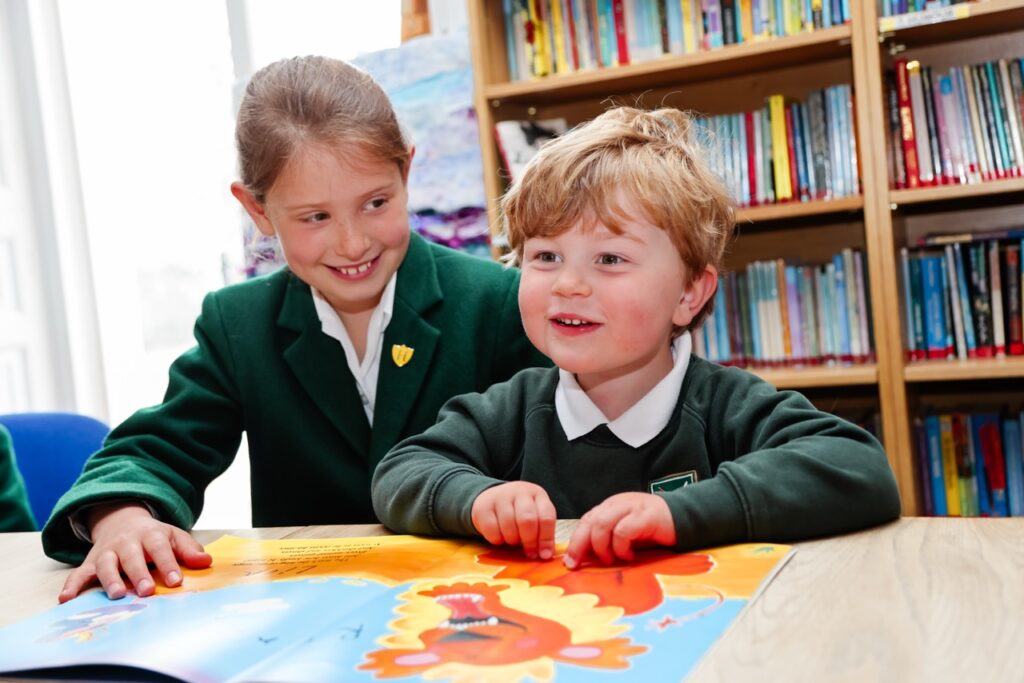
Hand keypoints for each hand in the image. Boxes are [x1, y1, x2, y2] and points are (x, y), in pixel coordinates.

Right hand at [58, 502, 211, 602]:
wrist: (122, 521)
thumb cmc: (153, 536)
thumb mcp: (173, 536)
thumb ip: (188, 549)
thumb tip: (206, 562)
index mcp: (150, 534)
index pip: (160, 548)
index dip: (168, 564)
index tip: (176, 581)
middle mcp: (126, 542)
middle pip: (132, 557)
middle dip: (139, 573)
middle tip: (146, 591)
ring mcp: (107, 552)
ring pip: (106, 564)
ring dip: (110, 579)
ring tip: (118, 594)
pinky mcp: (90, 562)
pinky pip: (78, 574)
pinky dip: (71, 586)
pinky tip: (66, 599)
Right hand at [471, 482, 555, 559]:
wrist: (492, 498)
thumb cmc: (518, 512)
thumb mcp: (535, 516)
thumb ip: (542, 533)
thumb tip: (545, 554)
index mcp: (537, 494)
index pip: (546, 516)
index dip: (546, 539)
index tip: (544, 555)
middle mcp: (519, 492)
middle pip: (527, 520)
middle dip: (529, 541)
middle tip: (529, 553)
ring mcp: (500, 496)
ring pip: (509, 526)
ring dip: (512, 540)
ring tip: (513, 539)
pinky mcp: (483, 506)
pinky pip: (492, 530)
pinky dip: (497, 539)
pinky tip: (499, 535)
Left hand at [564, 492, 675, 568]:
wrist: (684, 517)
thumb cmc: (652, 530)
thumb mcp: (625, 534)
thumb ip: (607, 540)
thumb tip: (585, 559)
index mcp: (610, 507)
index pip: (586, 521)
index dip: (575, 542)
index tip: (570, 563)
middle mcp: (617, 504)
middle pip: (590, 521)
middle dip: (580, 545)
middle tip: (579, 564)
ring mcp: (631, 507)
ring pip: (602, 524)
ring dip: (602, 547)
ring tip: (611, 559)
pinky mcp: (645, 516)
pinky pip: (623, 530)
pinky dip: (622, 546)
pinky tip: (630, 555)